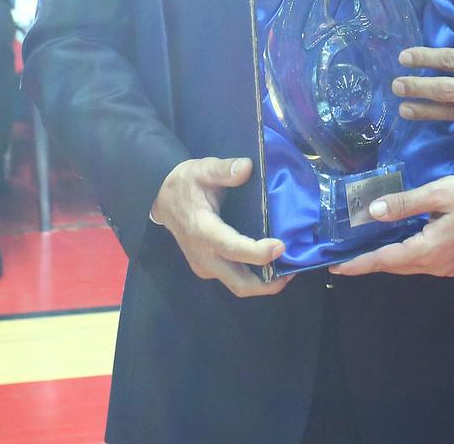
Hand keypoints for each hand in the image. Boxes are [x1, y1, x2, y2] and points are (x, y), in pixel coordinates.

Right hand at [153, 157, 291, 297]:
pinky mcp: (207, 268)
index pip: (233, 248)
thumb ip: (224, 170)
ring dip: (263, 283)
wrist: (161, 199)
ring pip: (238, 285)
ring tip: (285, 269)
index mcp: (203, 231)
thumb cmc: (184, 184)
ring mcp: (205, 266)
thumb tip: (247, 167)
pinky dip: (253, 277)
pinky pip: (233, 279)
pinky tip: (268, 264)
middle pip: (239, 283)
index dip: (258, 253)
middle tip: (292, 270)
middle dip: (267, 284)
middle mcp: (204, 256)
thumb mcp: (202, 169)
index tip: (281, 247)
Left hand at [329, 173, 453, 277]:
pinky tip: (396, 241)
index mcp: (431, 250)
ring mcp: (448, 266)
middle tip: (344, 256)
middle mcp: (438, 265)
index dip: (359, 263)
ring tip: (364, 247)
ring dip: (387, 257)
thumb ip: (404, 204)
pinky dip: (405, 254)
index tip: (336, 266)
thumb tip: (373, 213)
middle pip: (395, 265)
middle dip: (369, 261)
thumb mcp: (438, 193)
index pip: (385, 260)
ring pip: (408, 264)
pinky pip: (422, 261)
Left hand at [393, 31, 453, 130]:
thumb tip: (450, 41)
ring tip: (404, 109)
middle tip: (396, 85)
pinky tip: (433, 115)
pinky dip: (450, 117)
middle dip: (418, 88)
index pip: (451, 60)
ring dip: (426, 111)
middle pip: (447, 89)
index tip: (404, 57)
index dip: (425, 59)